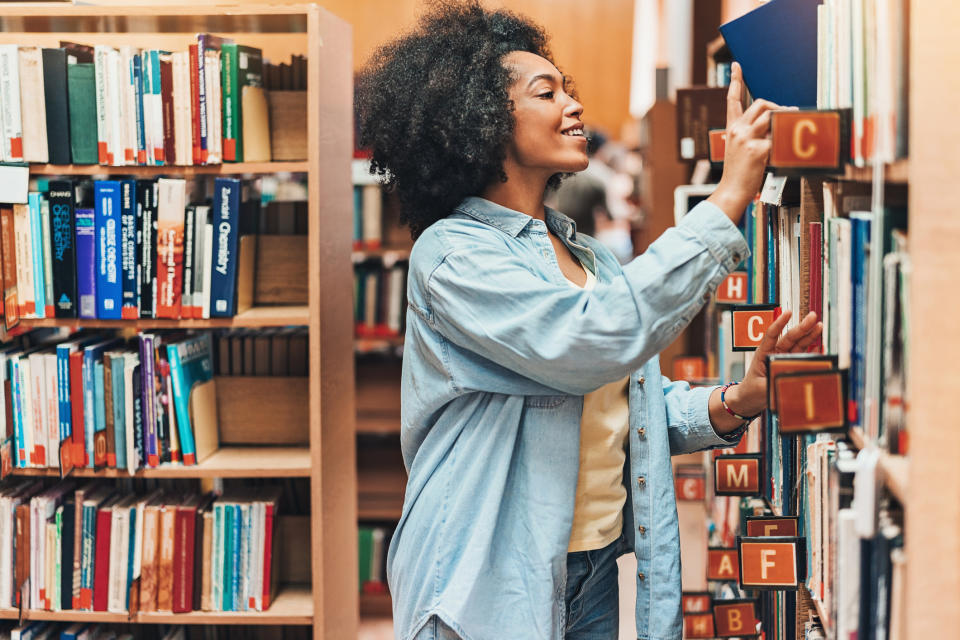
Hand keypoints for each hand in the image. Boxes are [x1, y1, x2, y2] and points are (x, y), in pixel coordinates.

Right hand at [707, 62, 782, 223]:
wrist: (732, 191)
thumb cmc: (739, 173)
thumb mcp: (741, 149)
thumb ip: (754, 134)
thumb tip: (776, 123)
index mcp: (732, 129)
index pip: (733, 100)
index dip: (735, 81)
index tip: (737, 66)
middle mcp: (738, 130)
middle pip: (761, 104)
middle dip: (777, 107)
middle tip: (786, 116)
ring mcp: (747, 138)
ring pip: (771, 115)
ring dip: (785, 118)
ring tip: (792, 126)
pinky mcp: (758, 149)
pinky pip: (779, 137)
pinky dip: (786, 142)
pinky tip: (785, 151)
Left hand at [726, 310, 823, 416]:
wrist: (751, 400)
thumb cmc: (752, 391)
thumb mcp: (762, 387)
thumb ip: (776, 381)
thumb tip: (792, 377)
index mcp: (763, 353)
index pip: (772, 334)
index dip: (780, 323)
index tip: (788, 313)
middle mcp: (774, 353)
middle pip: (790, 337)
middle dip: (802, 327)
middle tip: (813, 317)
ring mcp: (783, 358)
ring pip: (798, 345)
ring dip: (809, 336)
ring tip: (819, 326)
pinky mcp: (790, 365)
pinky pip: (802, 356)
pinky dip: (811, 352)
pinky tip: (819, 346)